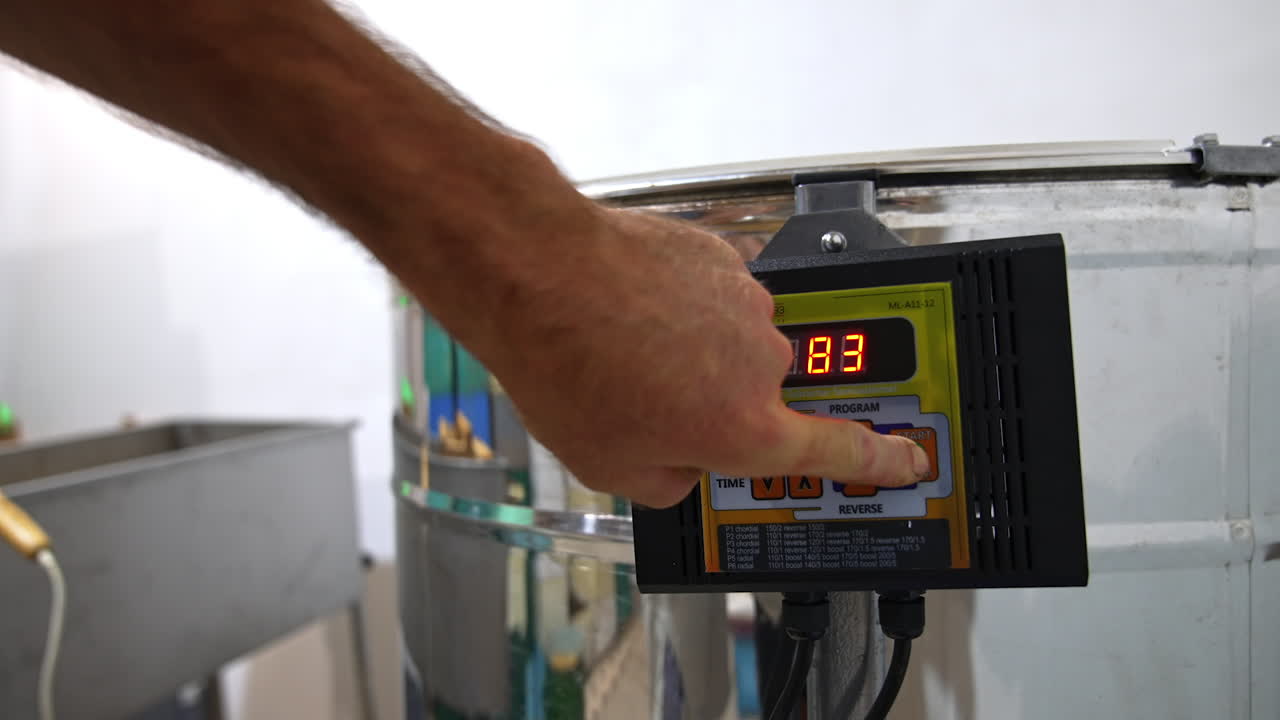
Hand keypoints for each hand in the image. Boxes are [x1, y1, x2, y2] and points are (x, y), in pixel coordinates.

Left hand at [477, 206, 930, 507]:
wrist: (539, 270)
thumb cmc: (567, 364)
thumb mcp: (612, 467)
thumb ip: (671, 481)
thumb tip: (684, 463)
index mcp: (745, 425)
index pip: (838, 449)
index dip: (881, 457)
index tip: (909, 456)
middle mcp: (759, 361)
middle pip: (764, 397)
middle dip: (719, 404)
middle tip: (654, 400)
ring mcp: (745, 302)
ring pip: (737, 344)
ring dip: (697, 352)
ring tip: (629, 350)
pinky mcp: (722, 257)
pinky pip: (716, 296)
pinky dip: (684, 307)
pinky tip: (633, 313)